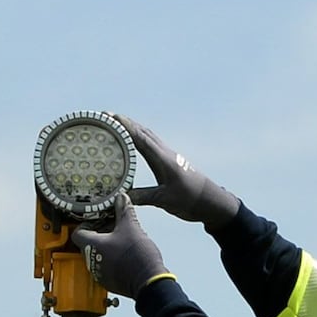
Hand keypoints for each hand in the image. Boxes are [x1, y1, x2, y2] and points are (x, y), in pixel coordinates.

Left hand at [71, 192, 173, 299]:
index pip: (78, 233)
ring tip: (122, 238)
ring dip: (108, 246)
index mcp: (93, 247)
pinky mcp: (111, 282)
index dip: (87, 223)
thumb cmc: (137, 257)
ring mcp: (101, 274)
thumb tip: (121, 198)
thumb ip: (124, 210)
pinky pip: (107, 266)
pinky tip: (127, 252)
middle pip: (89, 244)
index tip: (98, 218)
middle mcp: (92, 262)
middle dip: (101, 232)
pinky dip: (113, 258)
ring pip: (98, 255)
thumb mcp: (131, 226)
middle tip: (113, 225)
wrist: (149, 281)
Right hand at [116, 116, 239, 231]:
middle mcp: (165, 153)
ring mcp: (168, 156)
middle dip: (125, 123)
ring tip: (116, 124)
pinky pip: (152, 144)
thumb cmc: (189, 199)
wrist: (209, 200)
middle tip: (107, 116)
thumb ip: (142, 197)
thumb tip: (119, 194)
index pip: (141, 138)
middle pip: (143, 132)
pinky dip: (140, 138)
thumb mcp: (164, 200)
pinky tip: (134, 141)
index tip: (111, 117)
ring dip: (133, 128)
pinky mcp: (169, 161)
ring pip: (148, 136)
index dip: (125, 127)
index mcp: (163, 159)